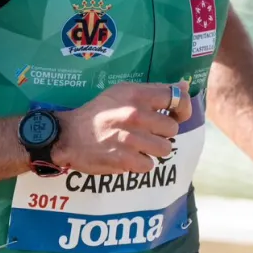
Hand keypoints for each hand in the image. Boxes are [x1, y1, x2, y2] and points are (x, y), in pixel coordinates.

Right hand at [53, 81, 191, 175]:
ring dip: (153, 150)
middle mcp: (135, 114)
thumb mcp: (121, 92)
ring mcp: (130, 138)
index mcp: (136, 94)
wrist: (68, 135)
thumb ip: (153, 91)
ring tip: (137, 146)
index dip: (182, 108)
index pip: (176, 97)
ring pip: (165, 148)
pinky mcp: (124, 159)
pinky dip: (140, 164)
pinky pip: (149, 165)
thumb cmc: (97, 113)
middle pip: (172, 128)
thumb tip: (184, 87)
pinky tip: (128, 157)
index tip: (177, 115)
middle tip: (146, 133)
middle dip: (162, 133)